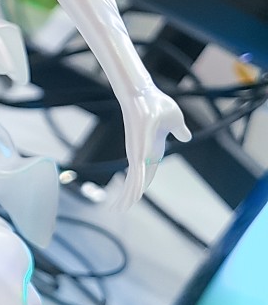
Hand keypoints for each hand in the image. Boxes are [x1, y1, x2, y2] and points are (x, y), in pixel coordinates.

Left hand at [114, 86, 190, 209]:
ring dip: (128, 196)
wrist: (143, 95)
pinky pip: (137, 173)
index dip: (142, 185)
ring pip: (133, 181)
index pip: (147, 173)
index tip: (136, 195)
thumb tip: (186, 136)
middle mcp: (143, 155)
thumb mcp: (175, 120)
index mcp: (153, 150)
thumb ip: (179, 130)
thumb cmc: (157, 104)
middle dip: (130, 195)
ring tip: (119, 209)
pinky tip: (132, 197)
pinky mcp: (137, 152)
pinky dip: (135, 186)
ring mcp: (138, 154)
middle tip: (120, 209)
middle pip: (137, 181)